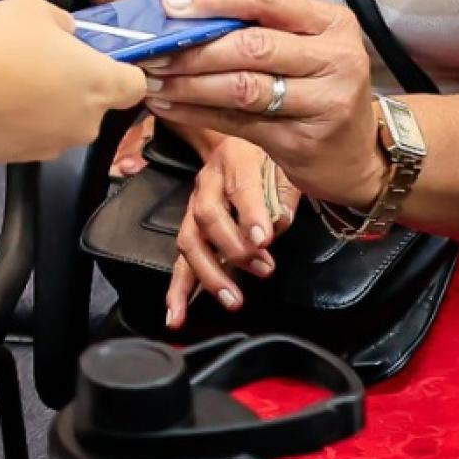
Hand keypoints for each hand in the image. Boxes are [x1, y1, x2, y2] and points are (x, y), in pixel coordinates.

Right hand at [0, 0, 149, 164]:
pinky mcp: (18, 159)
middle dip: (72, 86)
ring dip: (42, 105)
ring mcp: (51, 145)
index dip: (121, 70)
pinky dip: (14, 122)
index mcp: (100, 82)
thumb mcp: (34, 9)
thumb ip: (61, 22)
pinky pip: (25, 136)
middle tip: (38, 61)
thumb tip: (64, 33)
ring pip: (58, 122)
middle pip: (92, 105)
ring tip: (6, 80)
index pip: (136, 85)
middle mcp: (84, 121)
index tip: (99, 58)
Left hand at [138, 0, 385, 210]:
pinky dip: (194, 113)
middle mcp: (336, 58)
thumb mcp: (304, 47)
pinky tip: (167, 107)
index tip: (172, 6)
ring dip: (188, 84)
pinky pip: (236, 122)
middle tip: (152, 52)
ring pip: (242, 87)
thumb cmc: (317, 87)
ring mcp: (324, 102)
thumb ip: (255, 28)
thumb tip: (179, 15)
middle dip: (195, 50)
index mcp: (332, 22)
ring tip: (153, 81)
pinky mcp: (302, 141)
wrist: (355, 155)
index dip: (216, 0)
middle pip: (252, 46)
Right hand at [164, 135, 292, 329]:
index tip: (264, 241)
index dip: (250, 215)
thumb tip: (277, 226)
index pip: (240, 189)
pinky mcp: (190, 230)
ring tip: (231, 299)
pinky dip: (176, 290)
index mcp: (235, 160)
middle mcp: (207, 184)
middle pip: (207, 217)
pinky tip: (174, 315)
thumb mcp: (284, 166)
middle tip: (264, 270)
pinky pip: (180, 261)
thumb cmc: (267, 159)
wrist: (234, 144)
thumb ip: (283, 195)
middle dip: (233, 249)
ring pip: (190, 241)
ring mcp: (193, 207)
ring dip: (209, 274)